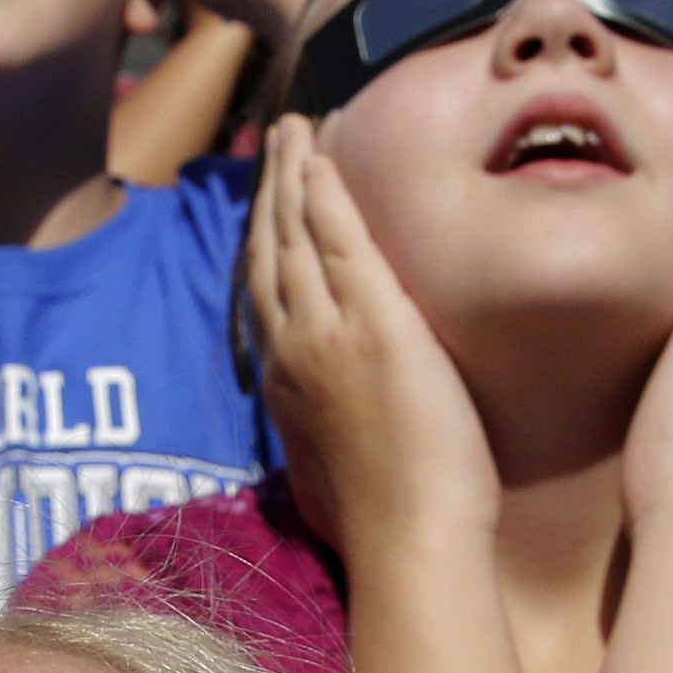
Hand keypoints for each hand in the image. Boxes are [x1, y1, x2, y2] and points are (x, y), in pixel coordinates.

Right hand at [247, 117, 498, 550]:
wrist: (408, 543)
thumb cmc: (382, 530)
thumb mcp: (326, 481)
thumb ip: (318, 440)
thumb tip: (316, 440)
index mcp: (284, 388)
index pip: (267, 299)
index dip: (265, 245)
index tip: (267, 210)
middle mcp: (291, 353)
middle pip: (269, 255)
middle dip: (268, 193)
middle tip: (274, 142)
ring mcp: (326, 335)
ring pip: (295, 237)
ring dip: (291, 176)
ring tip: (293, 130)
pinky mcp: (374, 323)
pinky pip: (341, 242)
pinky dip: (325, 197)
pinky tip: (320, 158)